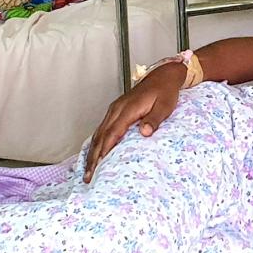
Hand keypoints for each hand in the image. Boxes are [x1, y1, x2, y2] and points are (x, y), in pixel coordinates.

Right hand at [84, 63, 183, 182]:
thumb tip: (145, 132)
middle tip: (88, 175)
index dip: (105, 149)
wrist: (162, 77)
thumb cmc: (165, 92)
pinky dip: (95, 143)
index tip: (99, 165)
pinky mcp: (115, 111)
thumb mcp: (164, 106)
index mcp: (128, 108)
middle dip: (93, 157)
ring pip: (98, 133)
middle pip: (101, 135)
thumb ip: (154, 119)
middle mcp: (117, 109)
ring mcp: (114, 109)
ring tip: (88, 170)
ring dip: (92, 152)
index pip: (113, 132)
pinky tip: (93, 153)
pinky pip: (101, 129)